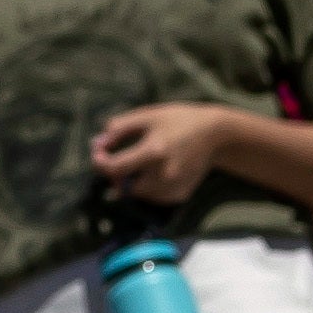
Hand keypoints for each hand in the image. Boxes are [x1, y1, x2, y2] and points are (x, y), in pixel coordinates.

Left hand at [84, 102, 230, 203]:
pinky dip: (149, 187)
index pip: (116, 168)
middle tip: (119, 158)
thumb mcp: (147, 116)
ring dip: (132, 181)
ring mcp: (174, 187)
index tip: (98, 155)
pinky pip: (153, 197)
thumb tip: (97, 144)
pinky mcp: (180, 195)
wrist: (215, 134)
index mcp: (154, 151)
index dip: (100, 163)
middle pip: (124, 186)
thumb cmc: (178, 120)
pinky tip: (158, 170)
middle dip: (117, 174)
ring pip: (138, 194)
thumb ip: (118, 128)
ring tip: (142, 162)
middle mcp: (164, 174)